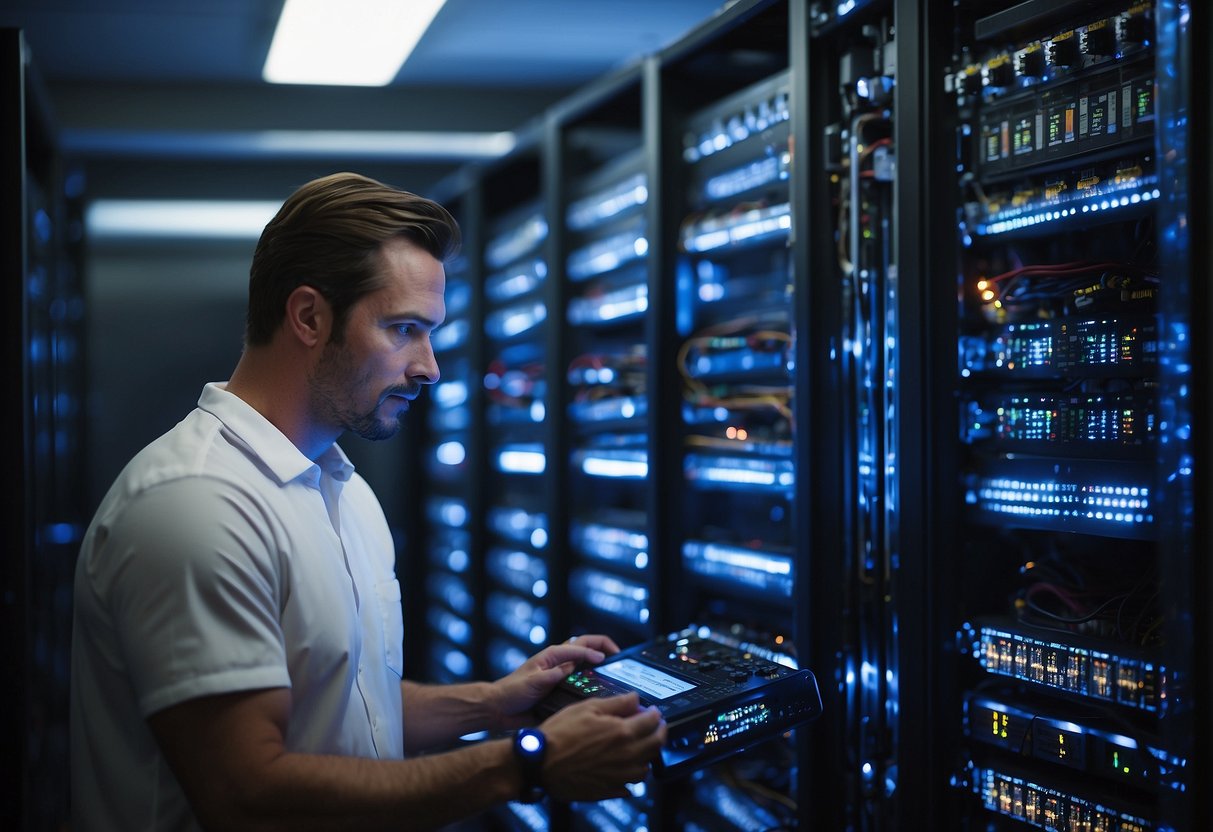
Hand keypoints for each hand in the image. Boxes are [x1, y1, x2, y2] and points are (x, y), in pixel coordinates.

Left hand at [488, 634, 620, 729]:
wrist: (499, 708)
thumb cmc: (512, 692)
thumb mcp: (534, 681)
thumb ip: (555, 673)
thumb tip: (576, 666)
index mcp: (553, 655)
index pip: (581, 645)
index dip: (597, 650)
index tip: (609, 660)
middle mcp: (559, 662)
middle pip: (586, 647)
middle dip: (604, 647)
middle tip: (620, 656)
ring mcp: (561, 674)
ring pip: (586, 663)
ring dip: (600, 662)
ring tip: (616, 672)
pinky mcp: (560, 688)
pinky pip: (581, 682)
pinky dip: (593, 681)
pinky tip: (602, 692)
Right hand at [539, 692, 667, 800]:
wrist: (540, 763)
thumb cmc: (560, 733)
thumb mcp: (587, 708)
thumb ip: (616, 703)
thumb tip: (635, 698)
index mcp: (622, 732)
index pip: (652, 722)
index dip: (655, 714)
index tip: (654, 711)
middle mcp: (626, 756)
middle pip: (655, 745)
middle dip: (659, 733)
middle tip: (656, 727)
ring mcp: (619, 776)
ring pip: (646, 767)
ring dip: (647, 755)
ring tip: (640, 747)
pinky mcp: (609, 790)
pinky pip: (630, 785)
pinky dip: (632, 775)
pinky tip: (624, 767)